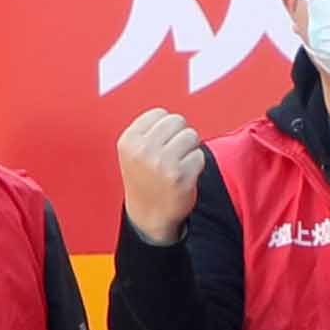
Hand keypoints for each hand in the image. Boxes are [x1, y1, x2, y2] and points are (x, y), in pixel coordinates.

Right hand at [115, 106, 212, 242]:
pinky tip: (184, 176)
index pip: (159, 113)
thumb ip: (148, 130)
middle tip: (173, 154)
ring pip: (191, 135)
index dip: (166, 128)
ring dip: (190, 149)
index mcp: (129, 141)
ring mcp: (162, 163)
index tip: (161, 144)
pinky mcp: (181, 176)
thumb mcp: (133, 152)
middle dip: (179, 135)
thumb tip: (173, 115)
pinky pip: (200, 156)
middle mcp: (143, 150)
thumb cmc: (145, 180)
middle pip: (177, 121)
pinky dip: (196, 165)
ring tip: (179, 164)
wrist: (149, 216)